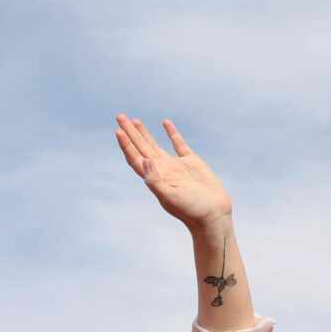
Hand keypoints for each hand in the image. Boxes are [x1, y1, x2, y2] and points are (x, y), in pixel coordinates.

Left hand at [115, 115, 231, 230]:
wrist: (212, 214)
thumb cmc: (191, 209)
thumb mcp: (170, 196)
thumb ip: (155, 180)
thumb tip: (144, 160)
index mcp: (154, 178)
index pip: (135, 158)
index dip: (126, 145)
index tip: (118, 131)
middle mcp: (161, 170)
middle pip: (141, 147)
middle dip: (130, 132)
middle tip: (120, 116)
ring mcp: (175, 165)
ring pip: (155, 145)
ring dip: (144, 133)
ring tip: (134, 120)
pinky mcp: (191, 162)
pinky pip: (178, 144)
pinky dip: (171, 133)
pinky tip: (165, 123)